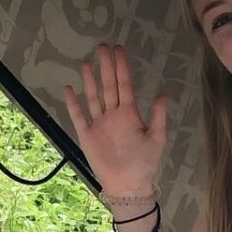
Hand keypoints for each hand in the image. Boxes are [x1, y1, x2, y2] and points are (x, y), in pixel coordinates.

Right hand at [66, 43, 169, 200]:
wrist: (128, 185)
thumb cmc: (144, 163)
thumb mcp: (157, 139)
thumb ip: (159, 116)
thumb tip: (163, 93)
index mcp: (130, 113)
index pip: (125, 85)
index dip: (122, 67)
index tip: (119, 50)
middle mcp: (113, 114)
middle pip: (108, 85)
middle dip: (106, 66)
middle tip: (102, 46)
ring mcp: (99, 124)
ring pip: (93, 97)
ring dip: (90, 80)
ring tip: (86, 63)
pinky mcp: (87, 135)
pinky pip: (79, 116)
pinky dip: (73, 103)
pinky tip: (69, 89)